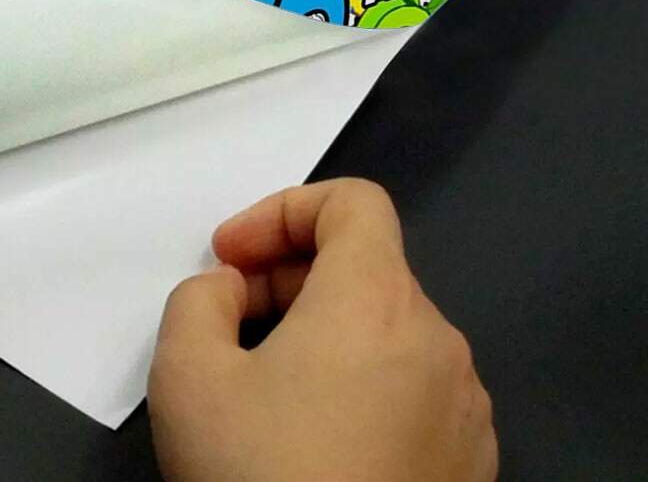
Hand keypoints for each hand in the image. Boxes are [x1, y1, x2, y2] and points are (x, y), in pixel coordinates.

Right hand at [148, 180, 496, 481]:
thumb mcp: (186, 374)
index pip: (351, 202)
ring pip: (384, 328)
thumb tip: (230, 290)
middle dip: (287, 275)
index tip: (229, 258)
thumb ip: (197, 297)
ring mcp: (463, 406)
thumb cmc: (260, 475)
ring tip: (265, 385)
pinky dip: (360, 382)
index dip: (281, 210)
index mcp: (378, 300)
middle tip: (230, 319)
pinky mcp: (469, 462)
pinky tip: (314, 439)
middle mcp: (437, 340)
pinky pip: (410, 386)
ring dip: (320, 331)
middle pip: (364, 264)